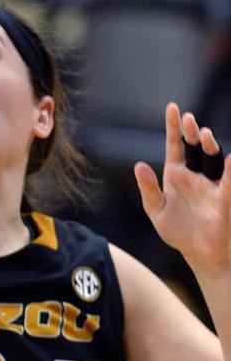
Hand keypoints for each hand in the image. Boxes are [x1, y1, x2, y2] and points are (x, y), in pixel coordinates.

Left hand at [135, 103, 230, 272]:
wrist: (197, 253)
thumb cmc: (177, 230)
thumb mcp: (156, 209)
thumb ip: (148, 188)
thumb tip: (139, 165)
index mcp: (176, 174)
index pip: (175, 146)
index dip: (173, 128)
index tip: (173, 107)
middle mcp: (195, 175)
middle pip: (194, 148)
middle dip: (191, 133)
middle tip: (187, 119)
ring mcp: (211, 185)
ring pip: (212, 160)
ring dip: (208, 146)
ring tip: (203, 134)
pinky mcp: (225, 199)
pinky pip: (229, 182)